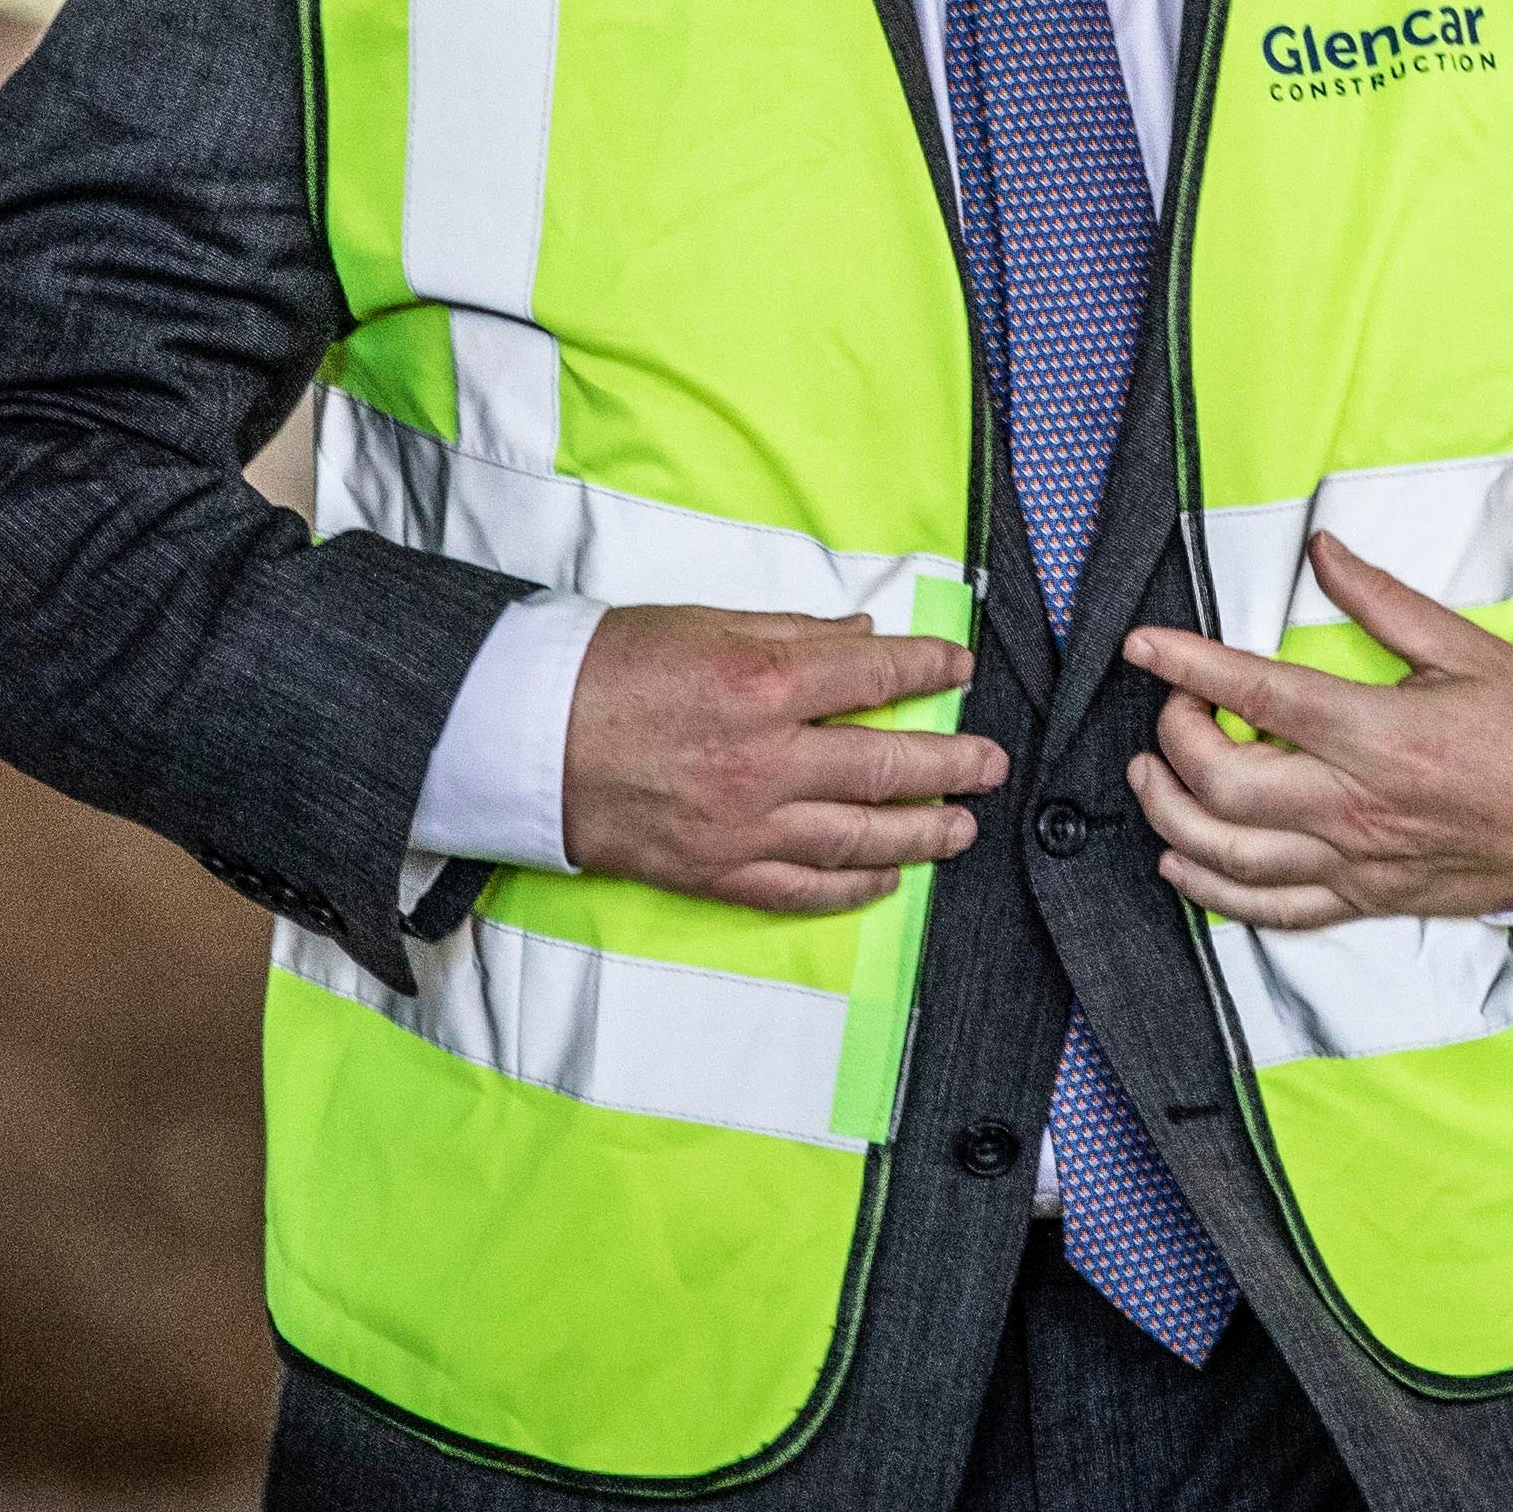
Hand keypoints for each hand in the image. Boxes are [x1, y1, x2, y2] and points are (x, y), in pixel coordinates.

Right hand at [562, 606, 1000, 915]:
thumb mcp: (700, 622)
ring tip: (961, 828)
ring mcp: (745, 824)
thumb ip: (789, 631)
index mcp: (763, 681)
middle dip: (952, 764)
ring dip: (923, 833)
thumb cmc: (602, 668)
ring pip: (860, 837)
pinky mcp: (718, 870)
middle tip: (991, 763)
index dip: (929, 666)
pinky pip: (804, 889)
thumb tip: (858, 636)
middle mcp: (766, 759)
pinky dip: (854, 886)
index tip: (961, 666)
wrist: (521, 737)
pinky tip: (886, 879)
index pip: (874, 674)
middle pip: (887, 766)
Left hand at [1118, 533, 1512, 928]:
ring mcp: (1354, 863)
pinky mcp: (1361, 900)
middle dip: (1172, 743)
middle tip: (1171, 706)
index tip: (1144, 645)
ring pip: (1229, 857)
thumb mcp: (1468, 651)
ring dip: (1170, 817)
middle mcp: (1354, 807)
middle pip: (1223, 787)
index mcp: (1379, 736)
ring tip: (1151, 776)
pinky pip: (1269, 911)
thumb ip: (1383, 602)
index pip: (1258, 697)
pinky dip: (1212, 891)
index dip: (1188, 666)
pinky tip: (1181, 861)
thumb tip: (1322, 549)